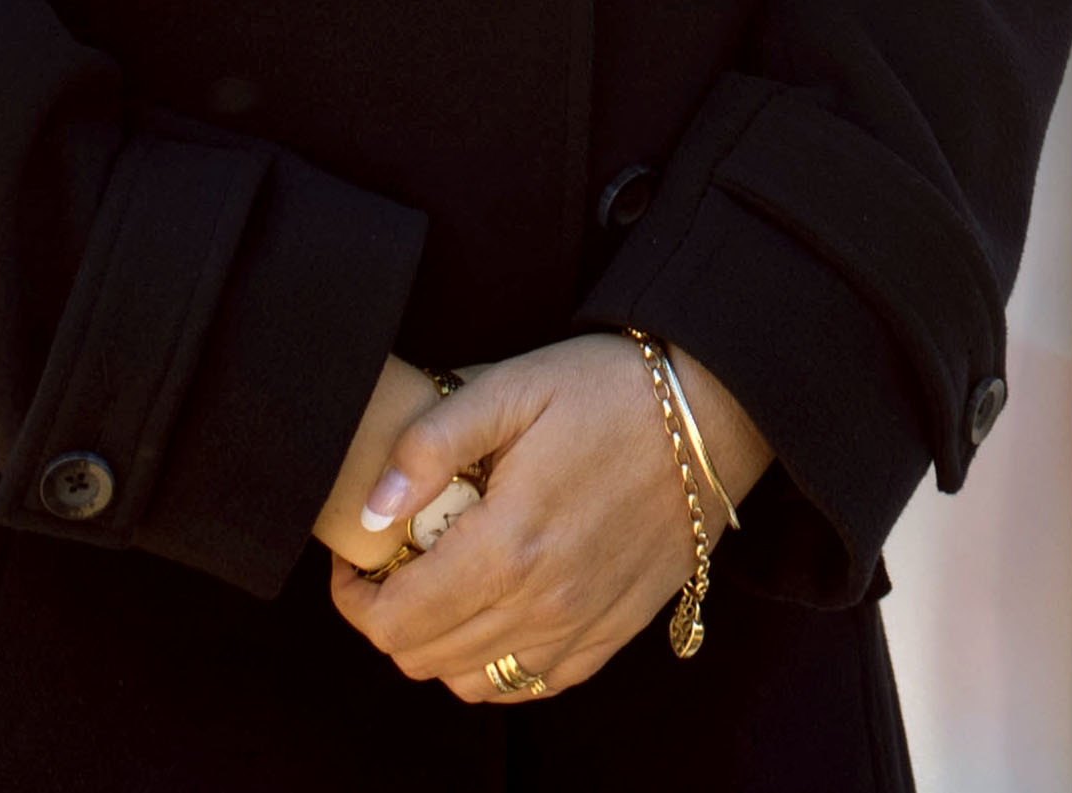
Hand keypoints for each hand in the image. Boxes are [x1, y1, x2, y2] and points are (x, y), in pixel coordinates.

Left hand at [329, 334, 770, 704]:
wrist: (717, 408)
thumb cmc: (610, 389)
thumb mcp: (511, 387)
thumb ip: (429, 446)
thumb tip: (373, 512)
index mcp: (507, 546)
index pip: (393, 622)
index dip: (354, 598)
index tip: (358, 559)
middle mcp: (544, 602)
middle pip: (424, 658)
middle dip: (391, 617)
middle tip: (400, 562)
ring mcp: (584, 624)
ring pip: (474, 681)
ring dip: (440, 644)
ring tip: (448, 583)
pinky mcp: (618, 628)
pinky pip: (536, 683)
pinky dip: (500, 662)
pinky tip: (500, 609)